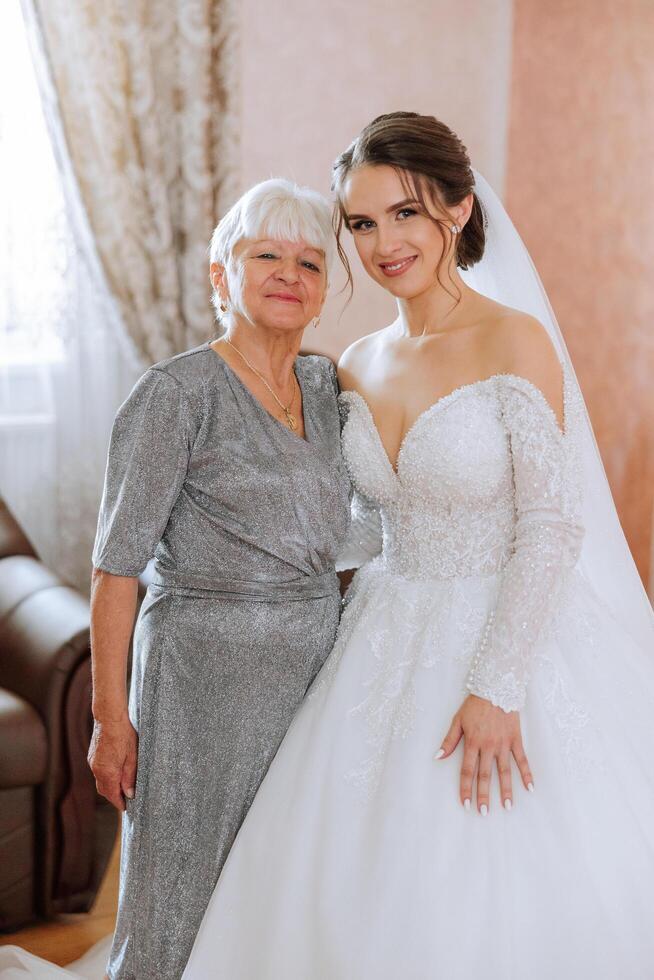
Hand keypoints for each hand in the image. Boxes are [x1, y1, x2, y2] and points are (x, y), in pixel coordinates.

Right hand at [88, 715, 138, 811]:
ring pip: (100, 782)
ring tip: (122, 785)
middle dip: (114, 796)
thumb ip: (130, 777)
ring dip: (109, 786)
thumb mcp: (132, 757)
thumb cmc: (124, 735)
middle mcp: (97, 770)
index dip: (119, 803)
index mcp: (108, 772)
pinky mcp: (91, 757)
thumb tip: (129, 794)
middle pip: (104, 791)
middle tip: (125, 798)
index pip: (112, 795)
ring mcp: (92, 763)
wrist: (109, 718)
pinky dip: (105, 777)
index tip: (126, 808)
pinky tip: (114, 772)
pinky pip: (98, 772)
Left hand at [436, 694, 532, 813]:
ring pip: (504, 771)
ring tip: (507, 807)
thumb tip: (437, 756)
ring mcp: (503, 744)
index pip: (467, 771)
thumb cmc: (475, 705)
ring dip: (506, 790)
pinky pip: (522, 759)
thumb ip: (449, 740)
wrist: (496, 687)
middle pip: (485, 775)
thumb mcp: (458, 720)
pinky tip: (530, 788)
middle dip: (484, 795)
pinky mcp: (516, 739)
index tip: (465, 804)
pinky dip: (527, 774)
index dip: (465, 788)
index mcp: (472, 742)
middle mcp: (488, 746)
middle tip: (484, 812)